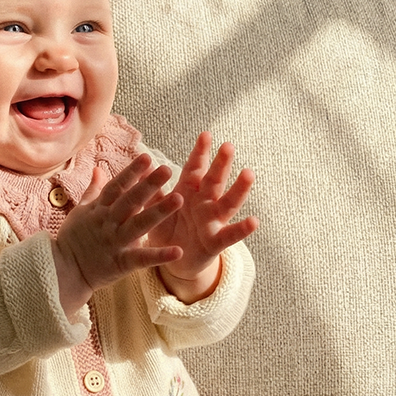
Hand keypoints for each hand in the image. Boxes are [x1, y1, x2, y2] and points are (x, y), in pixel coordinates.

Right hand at [53, 153, 183, 318]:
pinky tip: (178, 250)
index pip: (116, 187)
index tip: (147, 157)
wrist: (62, 271)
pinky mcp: (120, 263)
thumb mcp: (81, 211)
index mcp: (99, 210)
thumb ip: (93, 190)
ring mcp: (115, 242)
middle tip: (167, 170)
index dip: (131, 172)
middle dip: (148, 185)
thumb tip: (98, 168)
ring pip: (139, 225)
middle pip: (130, 201)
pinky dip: (159, 255)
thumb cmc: (72, 239)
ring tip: (179, 199)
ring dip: (159, 212)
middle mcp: (108, 223)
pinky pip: (141, 259)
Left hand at [150, 132, 258, 303]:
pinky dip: (242, 229)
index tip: (206, 134)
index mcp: (189, 192)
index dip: (201, 152)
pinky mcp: (216, 242)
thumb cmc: (167, 229)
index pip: (196, 168)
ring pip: (228, 202)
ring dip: (238, 189)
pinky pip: (231, 235)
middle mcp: (205, 203)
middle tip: (227, 146)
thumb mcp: (156, 209)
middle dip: (221, 163)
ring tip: (248, 174)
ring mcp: (213, 221)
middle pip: (214, 180)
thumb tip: (141, 167)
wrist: (174, 261)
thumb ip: (152, 191)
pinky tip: (254, 221)